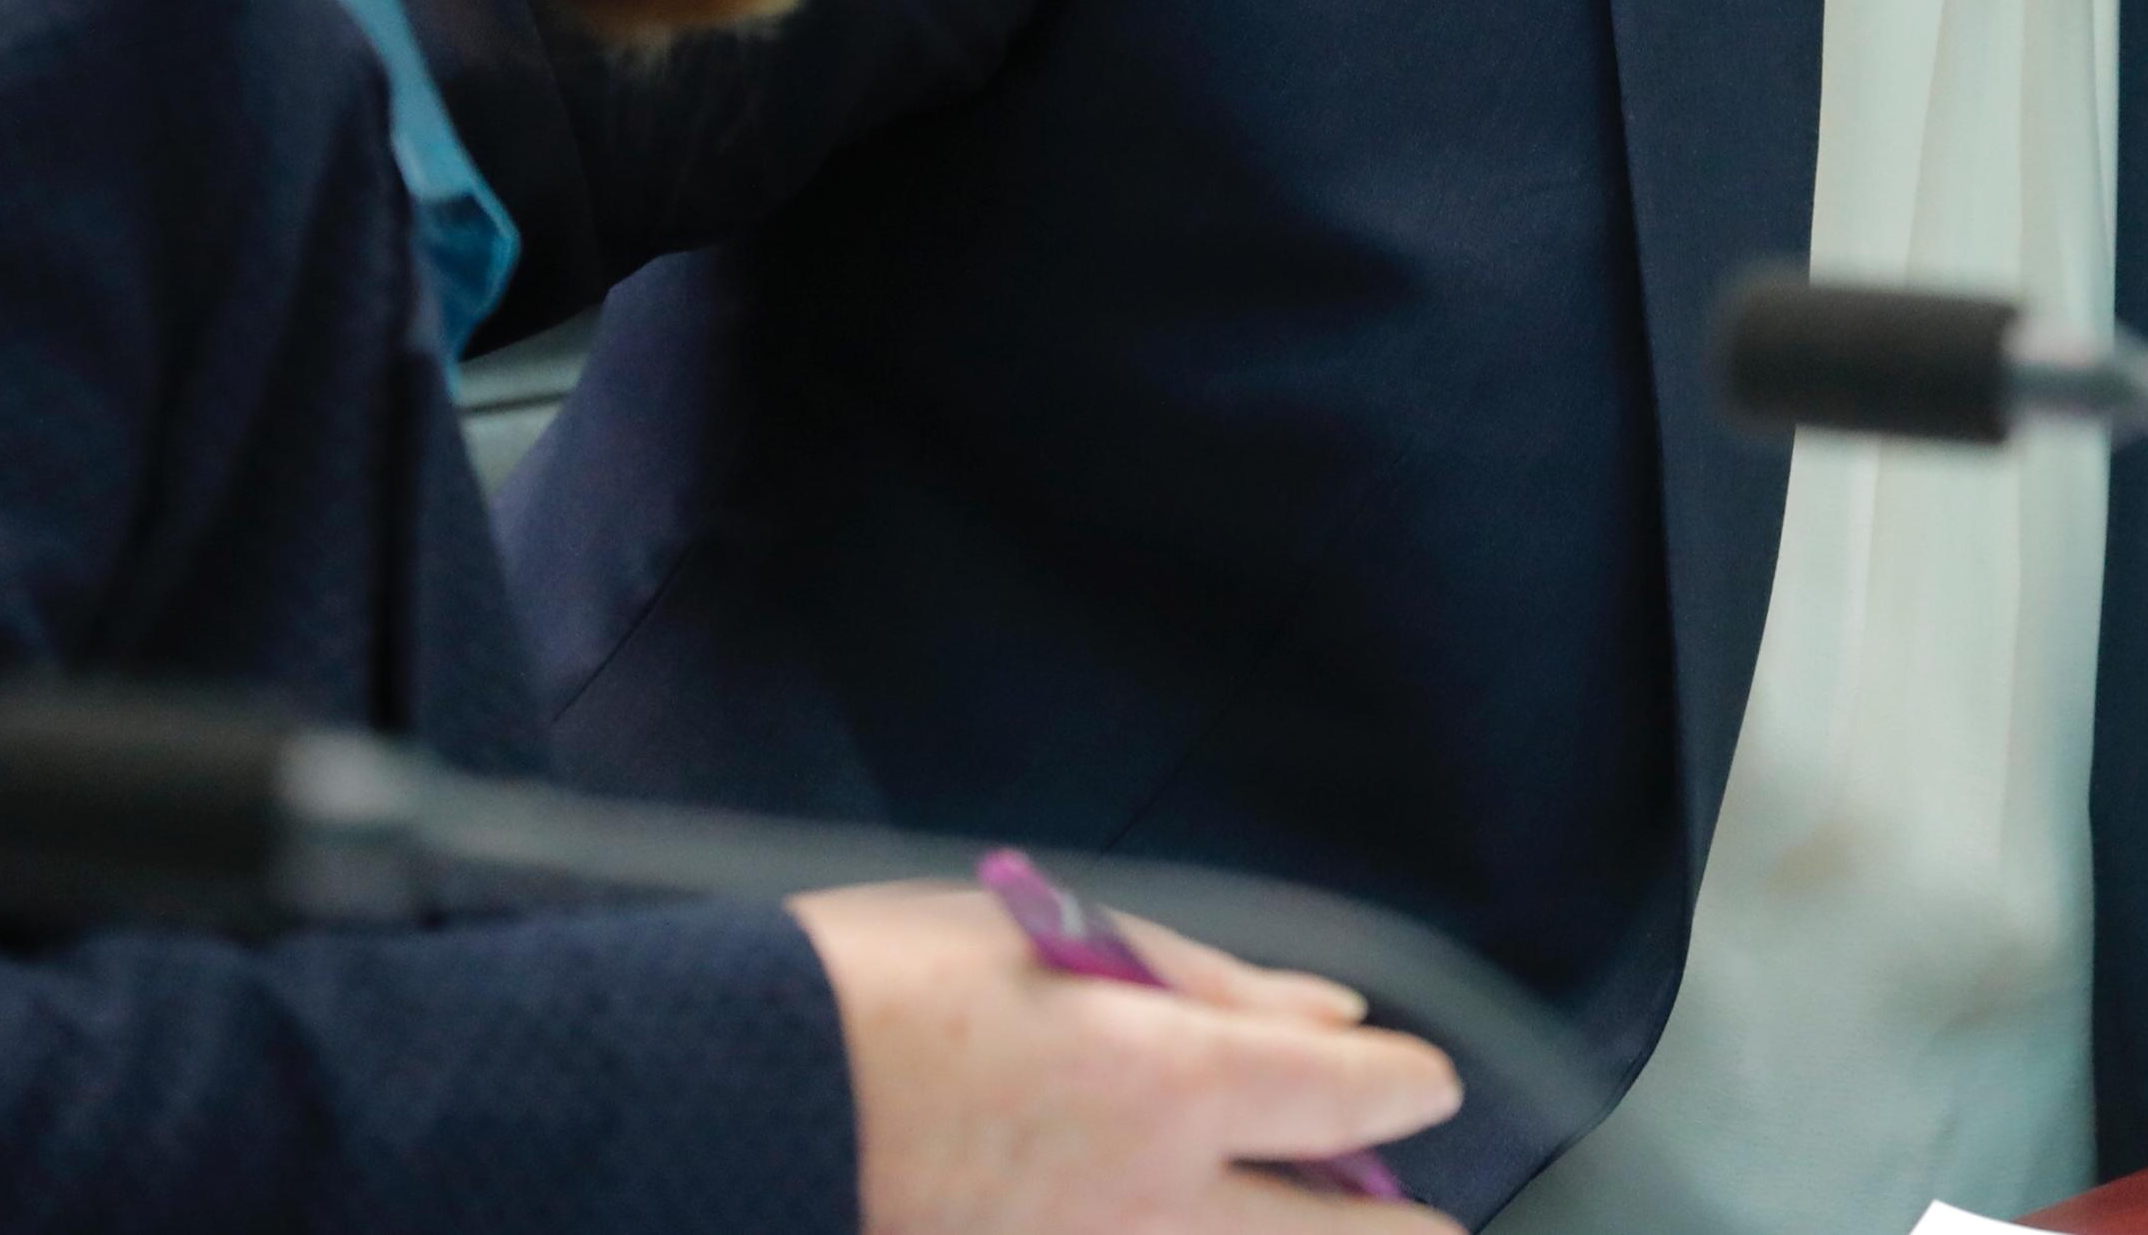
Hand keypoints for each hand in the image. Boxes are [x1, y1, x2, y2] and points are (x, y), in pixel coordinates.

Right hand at [794, 884, 1466, 1234]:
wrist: (718, 1100)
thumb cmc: (877, 989)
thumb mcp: (1050, 942)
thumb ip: (1205, 986)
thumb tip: (1324, 1015)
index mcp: (1165, 1082)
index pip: (1345, 1095)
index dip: (1405, 1088)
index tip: (1429, 1084)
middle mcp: (1146, 1204)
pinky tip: (1187, 1233)